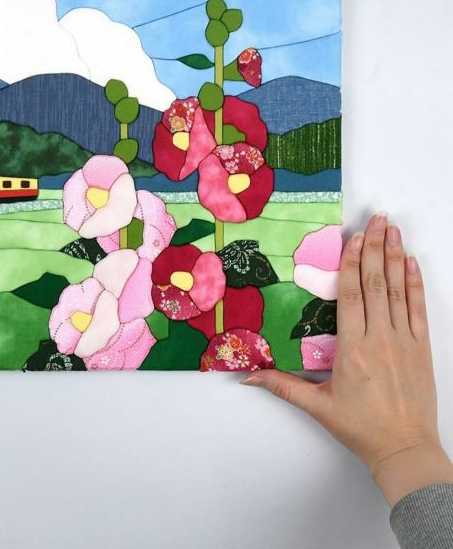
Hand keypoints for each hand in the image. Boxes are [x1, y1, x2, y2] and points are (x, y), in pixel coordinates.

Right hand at [244, 213, 452, 505]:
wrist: (404, 449)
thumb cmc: (361, 427)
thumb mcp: (317, 406)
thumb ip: (282, 385)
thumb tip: (248, 375)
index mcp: (353, 348)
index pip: (350, 294)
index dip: (351, 262)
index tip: (354, 237)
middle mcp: (380, 338)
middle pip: (375, 283)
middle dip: (376, 248)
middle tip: (378, 220)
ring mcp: (404, 341)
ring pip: (398, 290)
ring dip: (396, 257)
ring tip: (395, 231)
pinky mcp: (422, 349)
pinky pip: (418, 309)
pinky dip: (415, 284)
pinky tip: (412, 263)